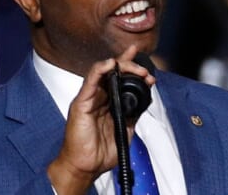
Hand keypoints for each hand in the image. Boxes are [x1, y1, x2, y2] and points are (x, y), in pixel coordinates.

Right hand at [47, 45, 154, 194]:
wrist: (86, 166)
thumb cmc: (100, 151)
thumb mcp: (124, 130)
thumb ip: (132, 114)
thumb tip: (144, 101)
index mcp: (107, 102)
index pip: (118, 78)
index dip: (130, 65)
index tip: (144, 61)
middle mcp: (97, 97)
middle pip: (112, 71)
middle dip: (131, 66)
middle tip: (145, 72)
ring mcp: (89, 98)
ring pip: (102, 71)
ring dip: (121, 66)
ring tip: (136, 69)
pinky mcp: (81, 102)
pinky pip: (90, 81)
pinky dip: (100, 69)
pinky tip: (111, 64)